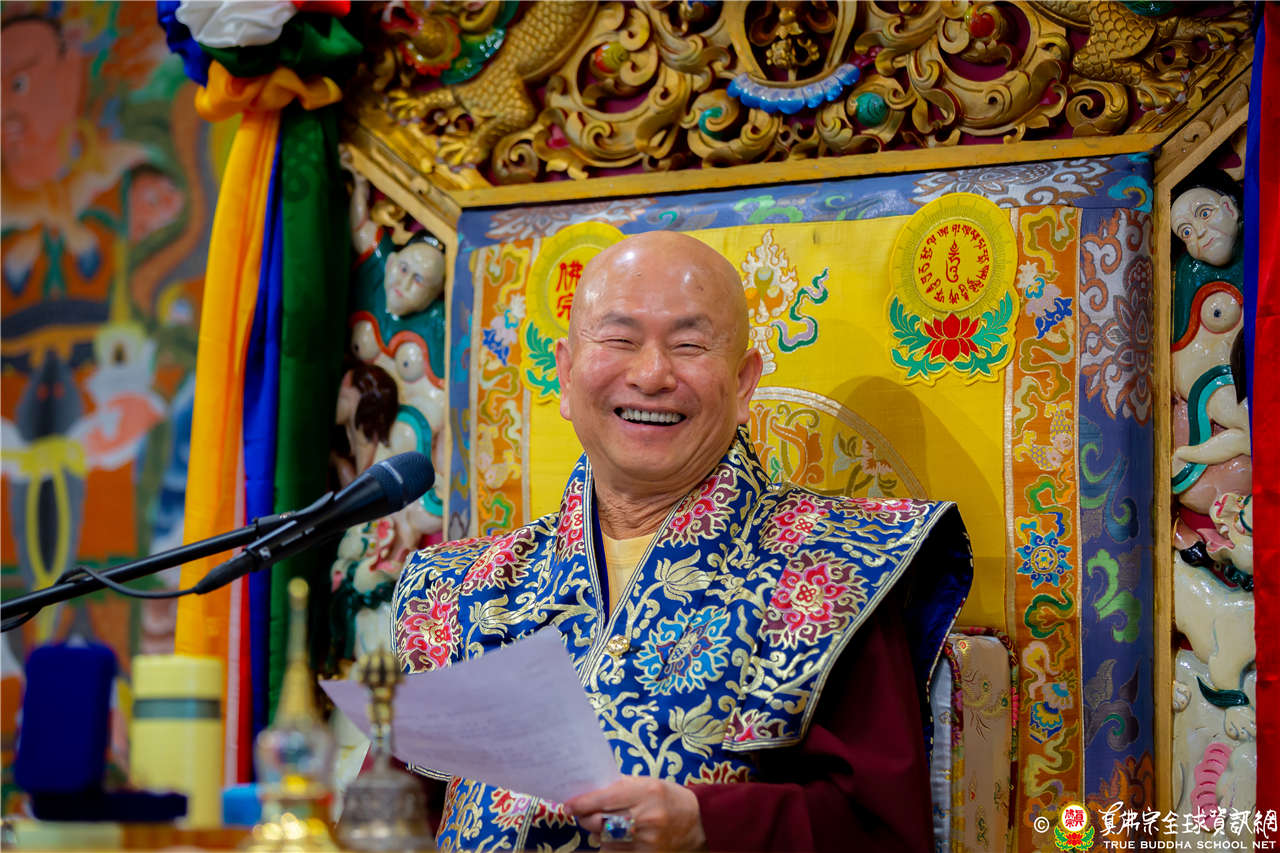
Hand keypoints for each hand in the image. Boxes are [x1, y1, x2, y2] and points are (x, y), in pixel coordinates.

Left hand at [566, 776, 706, 850]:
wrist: (698, 823)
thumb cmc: (668, 797)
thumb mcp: (647, 783)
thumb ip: (619, 787)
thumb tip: (589, 793)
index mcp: (646, 792)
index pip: (604, 799)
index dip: (582, 803)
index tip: (569, 805)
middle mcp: (646, 818)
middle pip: (601, 822)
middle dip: (587, 818)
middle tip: (583, 814)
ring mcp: (646, 841)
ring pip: (605, 841)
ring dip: (599, 833)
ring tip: (607, 825)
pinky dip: (610, 847)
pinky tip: (615, 839)